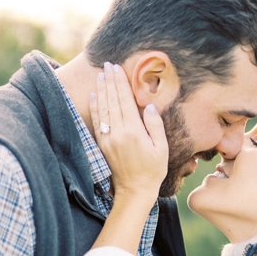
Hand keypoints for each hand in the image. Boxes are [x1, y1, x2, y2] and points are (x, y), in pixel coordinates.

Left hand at [90, 61, 167, 209]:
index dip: (120, 83)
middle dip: (109, 81)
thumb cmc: (153, 170)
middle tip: (107, 65)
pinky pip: (97, 120)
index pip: (125, 100)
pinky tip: (94, 96)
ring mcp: (108, 138)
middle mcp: (118, 132)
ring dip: (101, 90)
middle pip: (112, 100)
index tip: (117, 68)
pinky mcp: (102, 144)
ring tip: (100, 75)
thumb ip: (155, 126)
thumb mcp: (162, 149)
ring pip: (103, 108)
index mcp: (134, 131)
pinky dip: (95, 106)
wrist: (134, 190)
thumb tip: (149, 106)